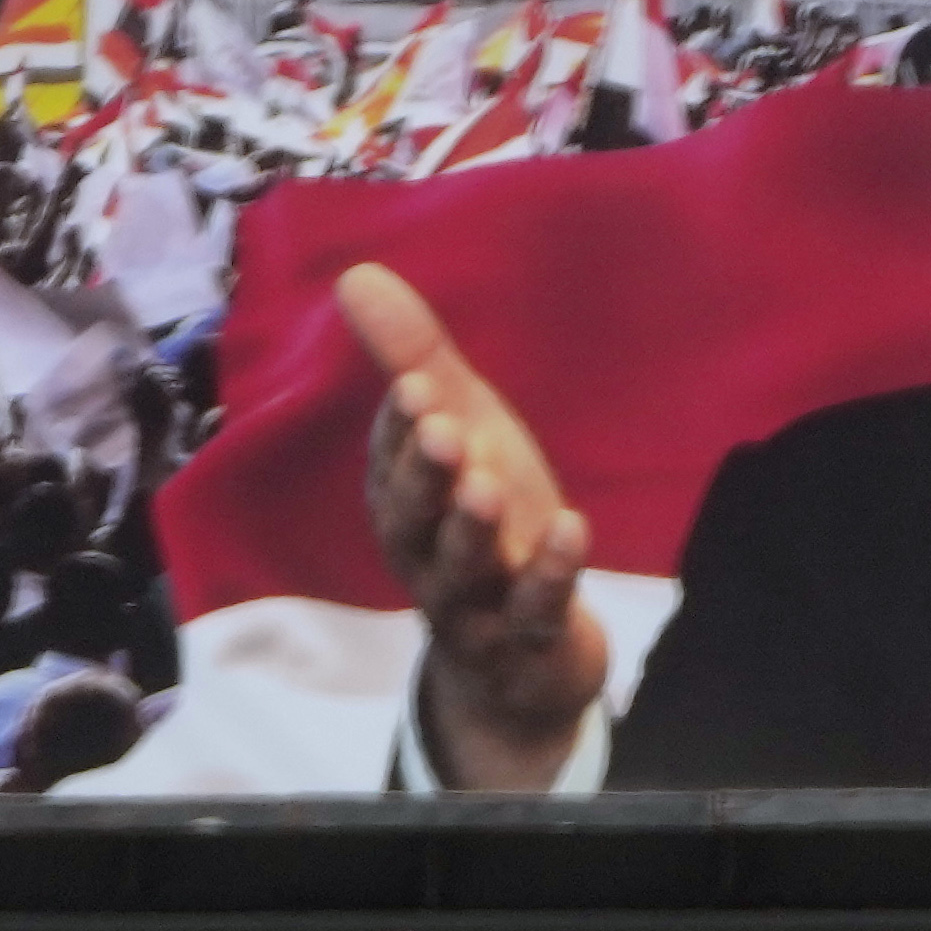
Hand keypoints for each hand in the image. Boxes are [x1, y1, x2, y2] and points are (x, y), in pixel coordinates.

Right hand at [345, 263, 606, 791]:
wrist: (522, 657)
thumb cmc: (484, 526)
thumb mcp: (458, 433)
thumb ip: (413, 358)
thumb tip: (356, 273)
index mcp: (402, 505)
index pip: (391, 461)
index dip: (401, 427)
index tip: (416, 383)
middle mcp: (425, 556)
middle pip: (412, 521)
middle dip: (422, 475)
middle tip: (439, 425)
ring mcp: (474, 604)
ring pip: (462, 571)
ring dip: (470, 530)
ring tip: (485, 485)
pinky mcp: (526, 639)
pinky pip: (534, 613)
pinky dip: (552, 575)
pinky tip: (573, 528)